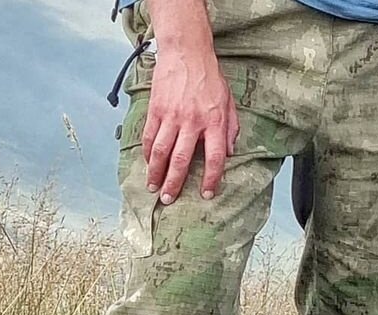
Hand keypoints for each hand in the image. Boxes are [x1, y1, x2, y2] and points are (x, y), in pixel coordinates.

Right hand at [142, 43, 239, 203]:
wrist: (186, 53)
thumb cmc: (208, 76)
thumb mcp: (228, 100)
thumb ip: (231, 127)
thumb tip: (230, 151)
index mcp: (214, 120)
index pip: (215, 156)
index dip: (211, 178)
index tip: (206, 193)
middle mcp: (192, 121)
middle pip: (181, 160)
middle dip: (174, 183)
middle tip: (168, 199)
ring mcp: (171, 117)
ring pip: (160, 153)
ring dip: (155, 174)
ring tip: (153, 187)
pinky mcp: (155, 112)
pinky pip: (148, 138)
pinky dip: (146, 154)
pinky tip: (147, 164)